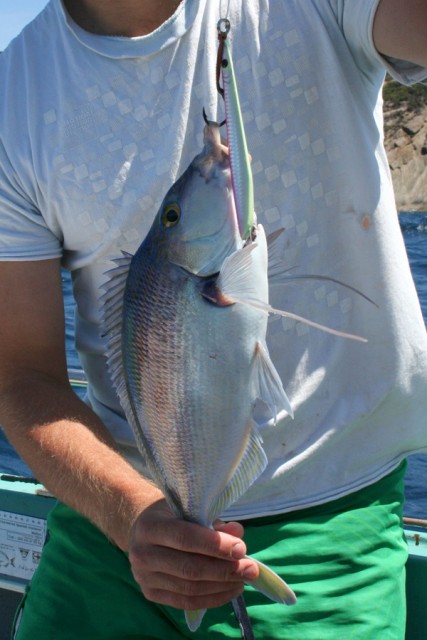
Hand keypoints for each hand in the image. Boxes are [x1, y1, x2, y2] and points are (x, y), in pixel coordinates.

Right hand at [128, 499, 258, 610]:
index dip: (215, 546)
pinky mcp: (150, 594)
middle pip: (189, 568)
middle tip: (251, 568)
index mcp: (150, 526)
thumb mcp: (189, 508)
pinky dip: (212, 598)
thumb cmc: (171, 514)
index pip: (185, 539)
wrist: (141, 528)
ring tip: (244, 579)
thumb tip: (238, 533)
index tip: (241, 548)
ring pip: (189, 589)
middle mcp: (142, 554)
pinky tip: (230, 589)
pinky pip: (185, 602)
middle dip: (224, 570)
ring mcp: (144, 577)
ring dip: (222, 586)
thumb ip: (212, 521)